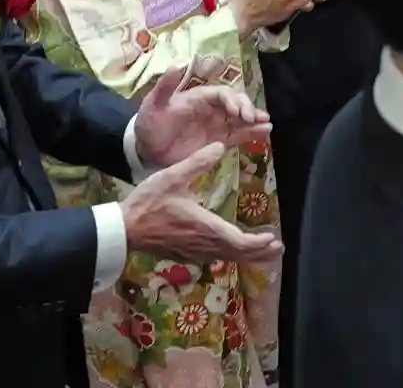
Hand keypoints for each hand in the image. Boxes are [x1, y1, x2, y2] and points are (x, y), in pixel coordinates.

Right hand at [120, 142, 284, 262]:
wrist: (124, 229)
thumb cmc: (148, 202)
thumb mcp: (172, 176)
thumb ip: (197, 162)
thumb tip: (219, 145)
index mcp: (204, 226)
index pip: (239, 241)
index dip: (258, 243)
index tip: (272, 238)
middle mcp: (203, 244)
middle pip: (238, 254)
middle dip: (260, 253)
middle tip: (278, 249)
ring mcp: (194, 252)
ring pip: (227, 257)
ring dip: (246, 255)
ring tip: (262, 250)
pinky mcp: (185, 254)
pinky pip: (215, 258)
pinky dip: (230, 255)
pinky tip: (230, 248)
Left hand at [133, 66, 271, 168]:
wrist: (146, 149)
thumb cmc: (150, 123)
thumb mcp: (154, 103)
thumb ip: (165, 85)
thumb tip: (176, 63)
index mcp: (199, 97)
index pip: (221, 94)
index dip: (232, 100)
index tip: (237, 111)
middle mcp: (211, 109)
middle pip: (236, 104)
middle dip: (246, 108)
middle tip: (253, 118)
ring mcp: (216, 126)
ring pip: (240, 120)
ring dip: (254, 120)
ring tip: (267, 124)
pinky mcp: (217, 142)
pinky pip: (238, 136)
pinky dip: (251, 134)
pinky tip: (265, 133)